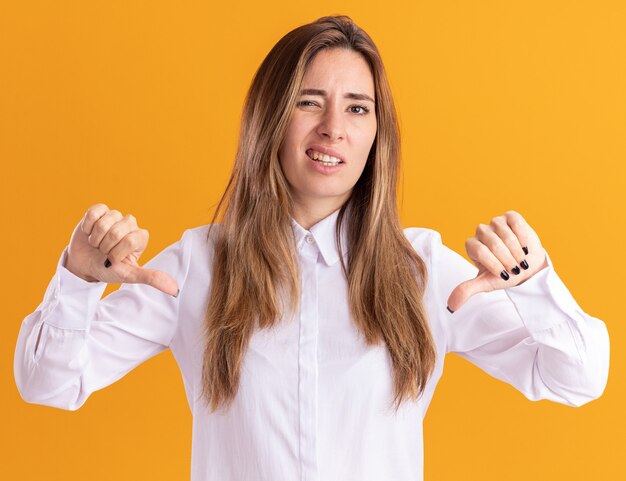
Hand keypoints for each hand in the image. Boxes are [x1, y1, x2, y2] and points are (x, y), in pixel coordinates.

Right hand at [64, 203, 178, 296]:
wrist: (84, 265)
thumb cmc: (108, 269)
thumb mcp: (129, 276)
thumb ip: (151, 278)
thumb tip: (174, 290)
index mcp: (141, 237)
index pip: (130, 241)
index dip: (117, 253)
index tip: (114, 260)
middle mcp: (130, 224)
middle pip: (116, 232)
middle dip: (105, 247)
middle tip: (104, 252)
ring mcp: (115, 216)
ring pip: (104, 223)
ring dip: (95, 239)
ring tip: (97, 244)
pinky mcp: (100, 211)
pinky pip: (94, 214)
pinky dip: (87, 227)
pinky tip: (89, 233)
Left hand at [446, 210, 547, 312]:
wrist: (527, 266)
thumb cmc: (505, 274)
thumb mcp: (486, 284)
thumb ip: (467, 290)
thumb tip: (451, 306)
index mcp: (471, 245)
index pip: (479, 250)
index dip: (494, 263)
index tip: (504, 274)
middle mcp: (481, 232)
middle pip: (492, 242)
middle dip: (507, 259)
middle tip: (515, 269)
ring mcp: (496, 223)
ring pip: (505, 233)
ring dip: (516, 250)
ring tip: (521, 260)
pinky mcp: (511, 217)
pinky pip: (515, 222)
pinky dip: (523, 236)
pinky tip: (526, 247)